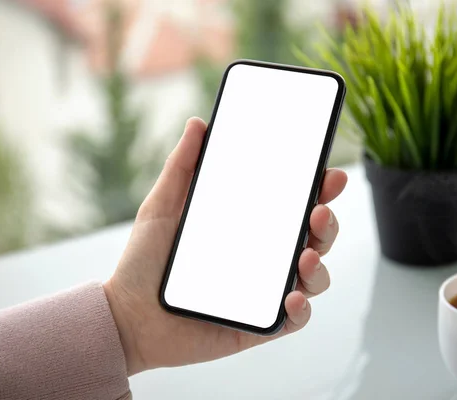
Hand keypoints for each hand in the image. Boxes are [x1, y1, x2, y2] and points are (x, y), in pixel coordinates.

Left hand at [104, 117, 347, 374]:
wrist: (127, 316)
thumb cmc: (144, 262)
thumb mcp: (162, 206)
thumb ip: (181, 166)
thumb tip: (198, 124)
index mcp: (248, 227)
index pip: (293, 205)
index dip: (318, 190)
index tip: (328, 174)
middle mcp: (263, 257)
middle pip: (313, 238)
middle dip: (327, 222)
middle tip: (318, 211)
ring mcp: (264, 291)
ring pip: (314, 277)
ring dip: (320, 265)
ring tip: (305, 256)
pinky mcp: (260, 324)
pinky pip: (295, 319)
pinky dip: (302, 309)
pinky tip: (291, 298)